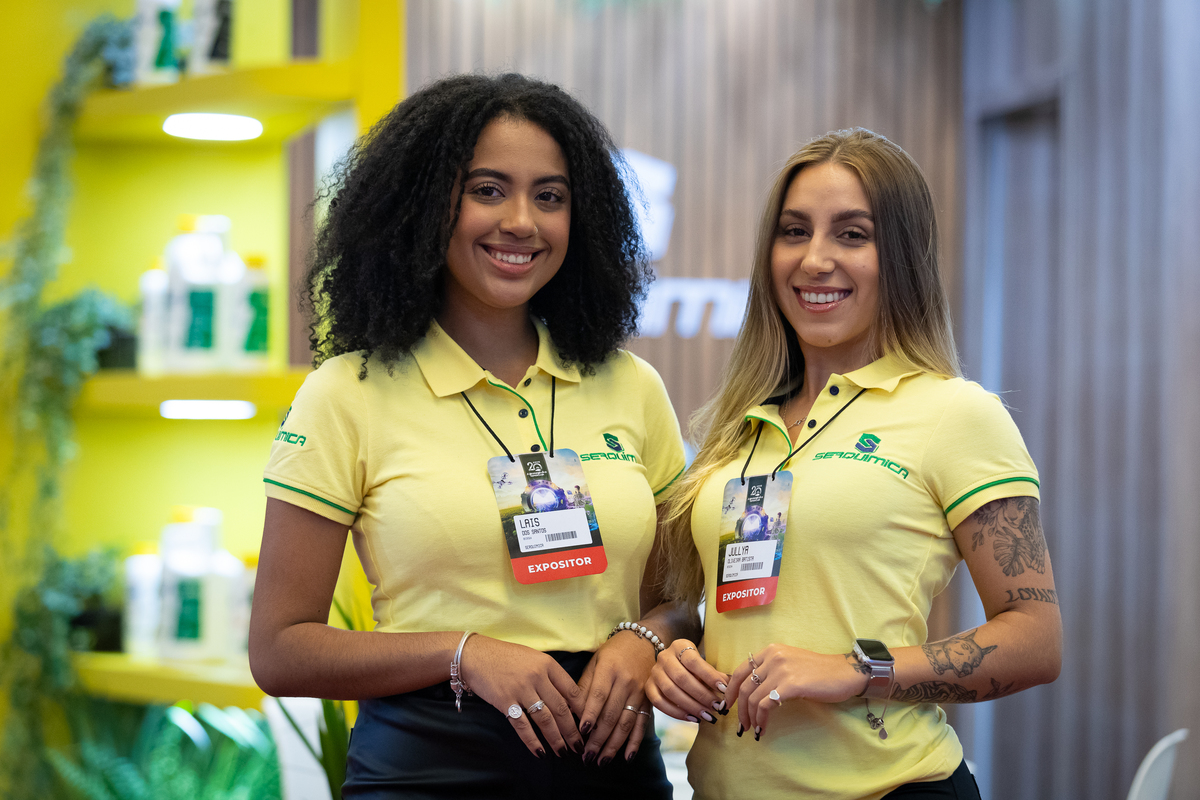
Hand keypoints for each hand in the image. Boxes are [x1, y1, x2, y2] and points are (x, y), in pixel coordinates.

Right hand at [459, 635, 585, 757]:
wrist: (474, 654)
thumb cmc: (505, 656)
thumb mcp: (533, 658)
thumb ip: (550, 675)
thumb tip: (568, 699)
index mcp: (547, 664)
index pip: (572, 690)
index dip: (583, 711)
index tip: (589, 724)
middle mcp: (537, 676)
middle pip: (561, 708)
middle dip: (572, 731)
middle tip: (580, 746)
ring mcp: (520, 689)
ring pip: (545, 719)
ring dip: (556, 739)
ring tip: (563, 752)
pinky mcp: (505, 702)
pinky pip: (523, 726)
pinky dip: (533, 741)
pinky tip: (540, 752)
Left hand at [574, 630, 658, 764]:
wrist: (646, 641)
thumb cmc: (614, 651)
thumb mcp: (596, 660)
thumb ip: (585, 685)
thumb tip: (572, 711)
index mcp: (609, 669)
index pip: (598, 695)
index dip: (590, 714)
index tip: (580, 732)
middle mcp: (626, 682)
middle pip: (611, 714)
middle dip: (598, 739)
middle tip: (586, 757)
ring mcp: (639, 693)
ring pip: (626, 723)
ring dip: (614, 745)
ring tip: (602, 761)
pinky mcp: (649, 701)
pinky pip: (642, 724)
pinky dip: (635, 742)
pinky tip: (627, 757)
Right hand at [645, 639, 729, 724]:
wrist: (672, 665)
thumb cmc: (694, 667)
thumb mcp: (704, 666)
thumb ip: (715, 676)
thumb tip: (731, 689)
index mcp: (679, 646)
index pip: (694, 661)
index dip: (709, 676)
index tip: (724, 689)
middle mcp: (664, 657)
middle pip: (681, 678)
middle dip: (701, 695)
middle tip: (717, 707)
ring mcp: (654, 672)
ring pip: (670, 691)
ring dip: (691, 706)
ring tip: (707, 716)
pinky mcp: (649, 687)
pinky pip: (659, 702)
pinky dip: (676, 713)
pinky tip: (692, 718)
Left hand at [728, 644, 866, 739]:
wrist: (846, 673)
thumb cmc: (820, 672)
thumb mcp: (790, 664)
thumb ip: (771, 671)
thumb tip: (753, 691)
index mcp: (771, 650)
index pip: (741, 670)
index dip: (730, 690)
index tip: (728, 705)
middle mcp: (773, 656)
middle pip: (743, 685)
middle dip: (738, 708)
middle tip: (740, 724)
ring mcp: (781, 670)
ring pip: (753, 697)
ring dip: (749, 717)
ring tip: (752, 729)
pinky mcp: (790, 685)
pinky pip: (766, 705)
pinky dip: (761, 719)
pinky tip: (763, 728)